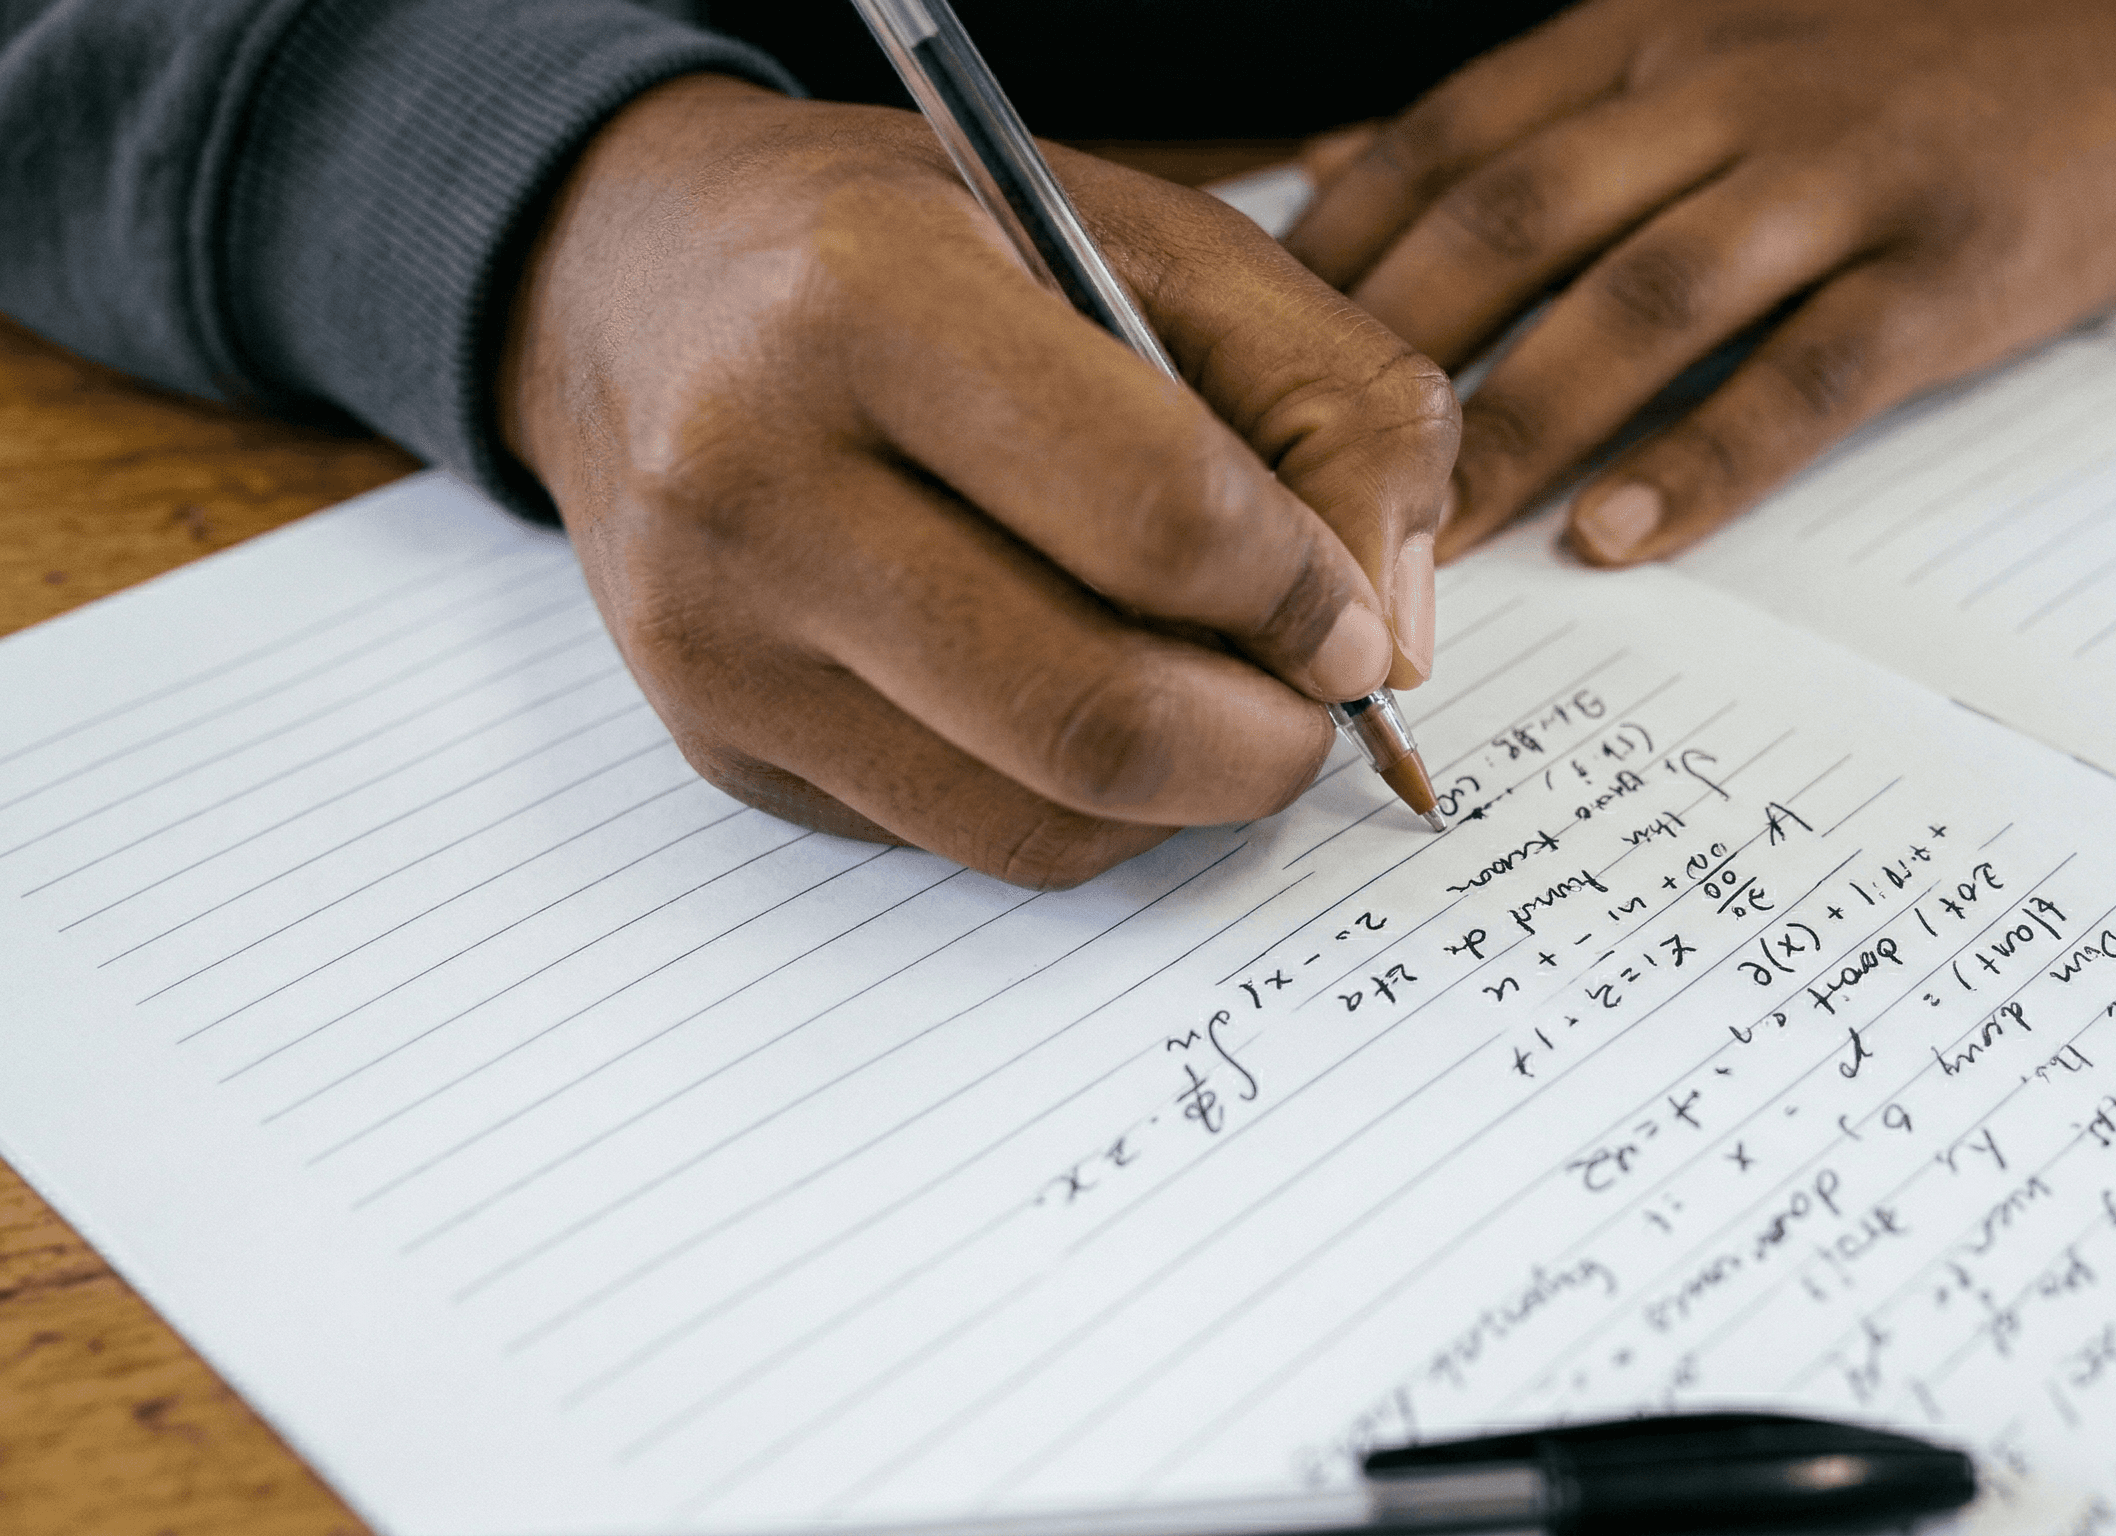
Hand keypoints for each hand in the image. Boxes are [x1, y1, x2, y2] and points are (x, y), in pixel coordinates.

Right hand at [501, 77, 1454, 886]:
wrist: (633, 286)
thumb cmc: (920, 246)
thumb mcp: (1152, 239)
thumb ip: (1329, 403)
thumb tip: (1390, 642)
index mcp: (865, 298)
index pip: (1154, 516)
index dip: (1301, 596)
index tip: (1354, 621)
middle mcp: (750, 474)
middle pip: (1091, 711)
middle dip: (1265, 743)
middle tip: (1318, 709)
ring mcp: (714, 634)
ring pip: (1039, 817)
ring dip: (1186, 798)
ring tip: (1220, 705)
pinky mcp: (720, 745)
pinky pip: (968, 842)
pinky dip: (1086, 813)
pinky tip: (1098, 712)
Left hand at [1286, 0, 2115, 563]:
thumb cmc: (1887, 55)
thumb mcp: (1688, 37)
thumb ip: (1522, 116)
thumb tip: (1329, 177)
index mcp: (1640, 40)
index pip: (1446, 143)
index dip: (1334, 256)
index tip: (1247, 363)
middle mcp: (1718, 94)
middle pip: (1516, 223)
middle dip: (1396, 360)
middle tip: (1308, 489)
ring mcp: (1833, 178)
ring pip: (1641, 301)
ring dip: (1523, 427)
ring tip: (1434, 544)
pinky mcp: (1937, 269)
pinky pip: (1801, 374)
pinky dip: (1704, 458)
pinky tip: (1624, 536)